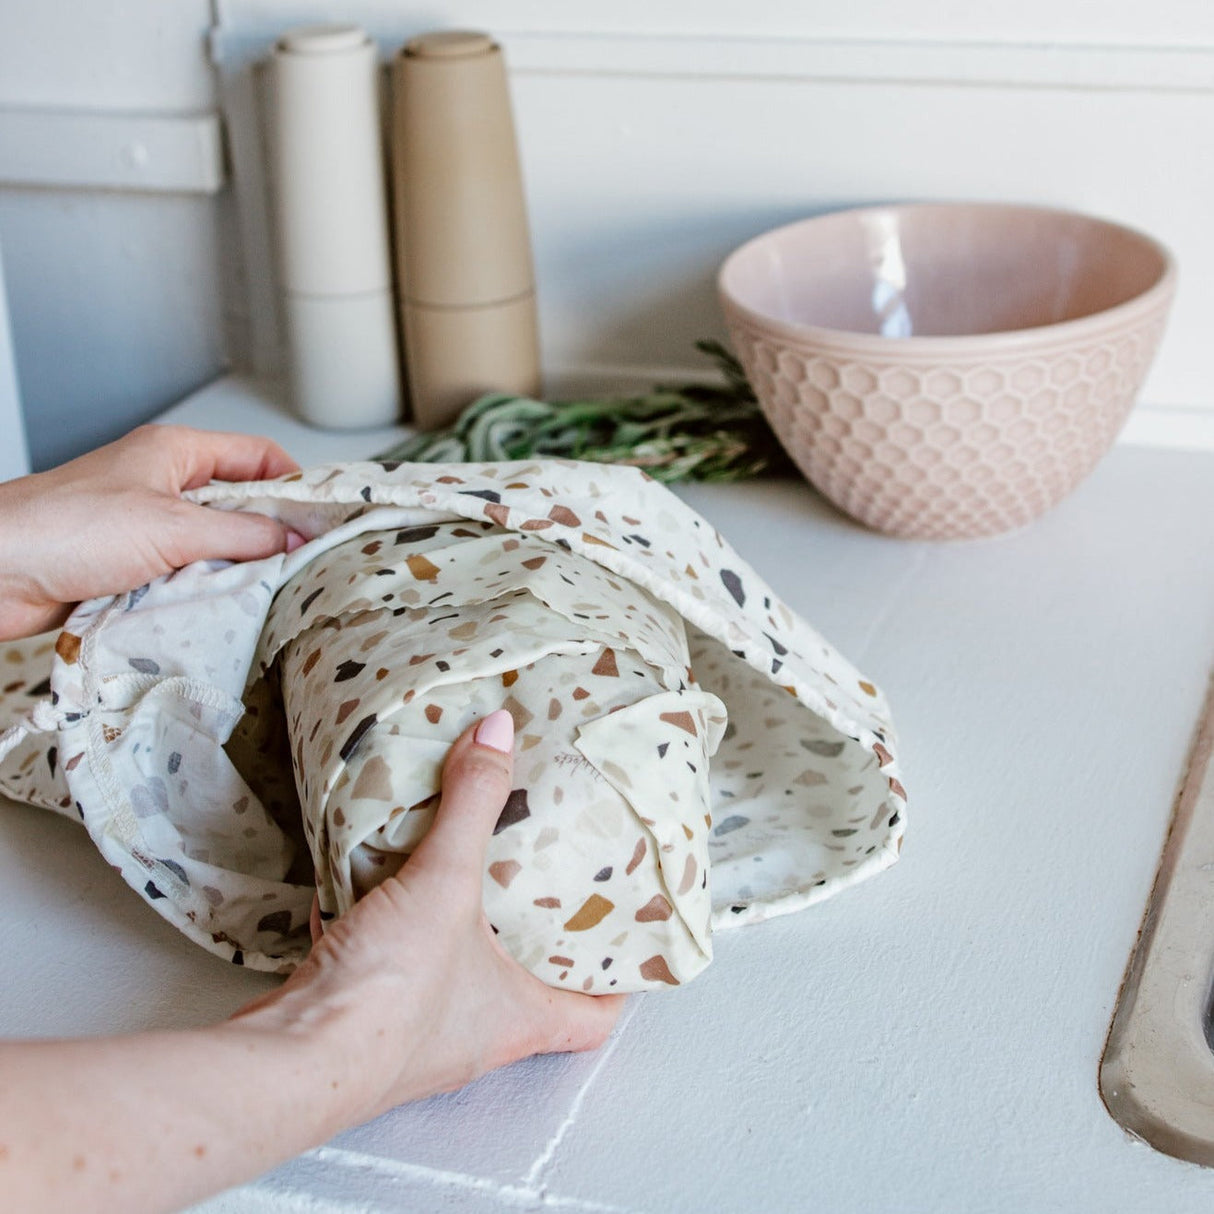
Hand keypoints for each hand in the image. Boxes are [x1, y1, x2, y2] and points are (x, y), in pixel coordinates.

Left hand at [0, 424, 301, 640]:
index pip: (258, 456)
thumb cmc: (66, 527)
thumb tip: (294, 540)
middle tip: (298, 564)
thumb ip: (242, 534)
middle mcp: (164, 486)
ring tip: (253, 592)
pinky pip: (187, 581)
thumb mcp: (173, 527)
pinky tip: (213, 611)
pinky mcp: (133, 568)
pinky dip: (201, 596)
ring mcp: (148, 528)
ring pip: (216, 550)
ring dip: (231, 573)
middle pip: (241, 507)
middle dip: (267, 537)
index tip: (324, 518)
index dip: (295, 483)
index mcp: (176, 453)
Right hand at [232, 711, 624, 1116]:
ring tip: (467, 876)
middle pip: (527, 996)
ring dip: (461, 934)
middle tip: (541, 885)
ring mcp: (417, 1040)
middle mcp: (476, 1040)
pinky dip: (392, 935)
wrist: (290, 1060)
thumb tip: (499, 733)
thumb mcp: (445, 883)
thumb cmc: (390, 996)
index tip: (621, 940)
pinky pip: (392, 972)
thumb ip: (474, 803)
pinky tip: (378, 889)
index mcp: (520, 1019)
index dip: (615, 984)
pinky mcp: (364, 1024)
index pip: (594, 1019)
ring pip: (456, 981)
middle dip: (534, 942)